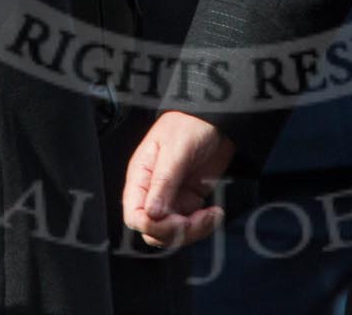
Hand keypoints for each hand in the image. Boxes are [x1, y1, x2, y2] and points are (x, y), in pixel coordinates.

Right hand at [122, 111, 234, 248]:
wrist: (217, 118)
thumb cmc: (191, 125)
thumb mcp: (175, 150)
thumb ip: (163, 182)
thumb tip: (151, 214)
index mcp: (140, 176)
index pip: (134, 214)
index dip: (152, 225)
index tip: (177, 222)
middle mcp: (153, 191)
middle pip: (152, 229)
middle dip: (175, 231)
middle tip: (198, 219)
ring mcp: (172, 198)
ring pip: (172, 233)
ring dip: (193, 231)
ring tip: (212, 215)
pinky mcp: (189, 201)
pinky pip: (190, 226)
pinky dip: (203, 226)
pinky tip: (215, 213)